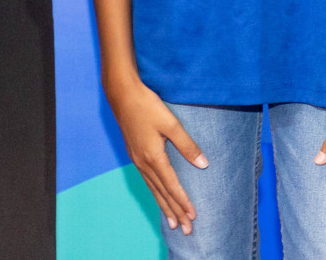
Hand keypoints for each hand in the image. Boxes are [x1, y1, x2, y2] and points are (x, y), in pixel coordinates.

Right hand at [105, 76, 207, 233]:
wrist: (122, 94)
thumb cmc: (147, 106)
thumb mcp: (170, 123)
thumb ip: (187, 145)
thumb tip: (203, 164)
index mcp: (153, 157)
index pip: (172, 186)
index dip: (183, 202)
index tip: (193, 216)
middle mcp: (143, 163)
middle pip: (161, 193)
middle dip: (174, 212)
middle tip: (186, 230)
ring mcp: (136, 159)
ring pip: (153, 189)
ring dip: (164, 206)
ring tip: (172, 222)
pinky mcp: (134, 154)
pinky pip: (146, 181)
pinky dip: (154, 193)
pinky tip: (158, 196)